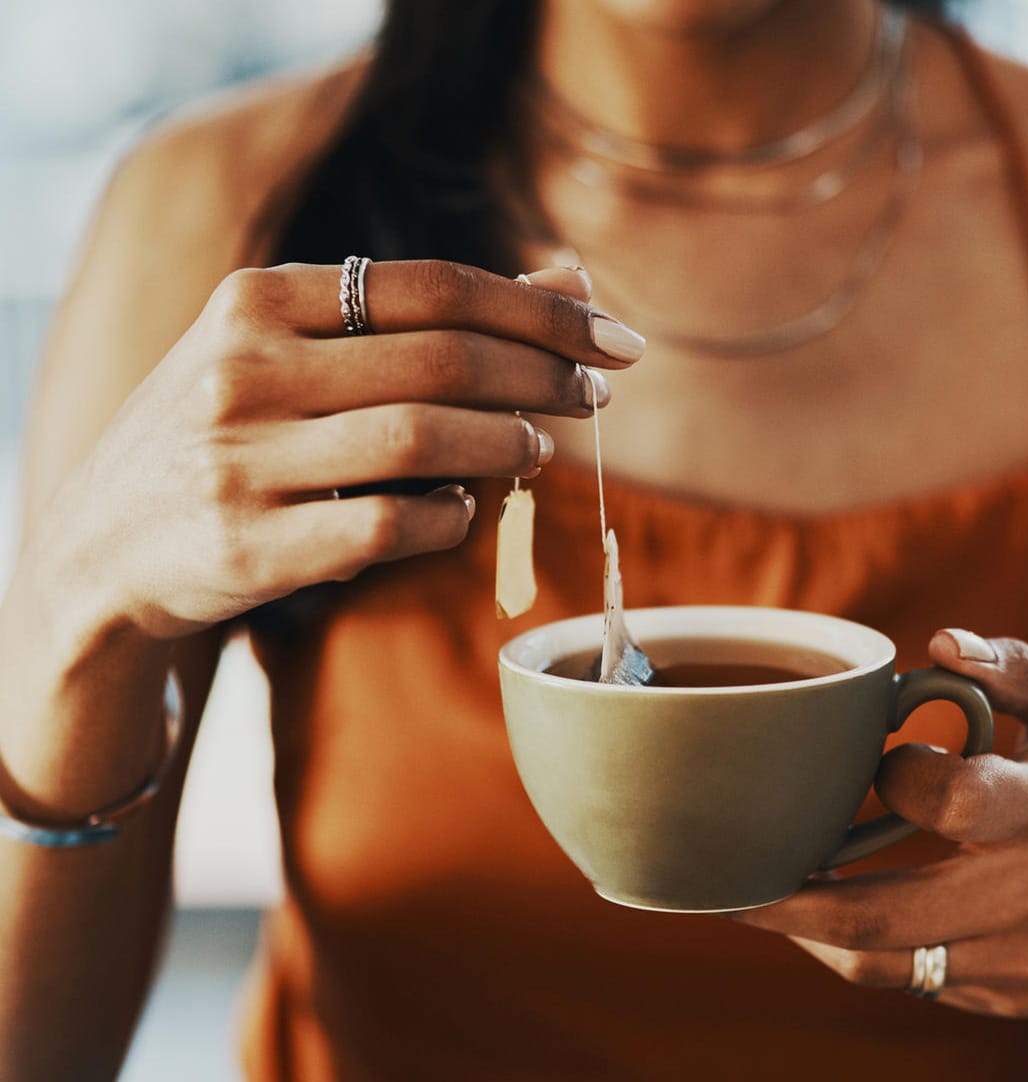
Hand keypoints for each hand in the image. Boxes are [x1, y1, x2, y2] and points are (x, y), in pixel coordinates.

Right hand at [32, 260, 646, 639]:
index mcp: (256, 300)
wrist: (99, 548)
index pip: (435, 287)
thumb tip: (572, 277)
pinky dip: (456, 517)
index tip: (614, 339)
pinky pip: (395, 527)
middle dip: (545, 377)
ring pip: (426, 440)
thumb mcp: (298, 350)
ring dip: (509, 444)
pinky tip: (470, 508)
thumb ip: (426, 315)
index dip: (542, 312)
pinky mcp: (252, 549)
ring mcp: (241, 461)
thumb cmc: (232, 431)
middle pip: (445, 359)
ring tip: (538, 449)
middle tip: (598, 396)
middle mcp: (242, 370)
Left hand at [733, 631, 1027, 1018]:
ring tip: (764, 896)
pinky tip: (848, 909)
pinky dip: (873, 947)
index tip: (888, 757)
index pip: (947, 803)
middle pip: (888, 914)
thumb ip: (1018, 666)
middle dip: (790, 902)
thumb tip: (938, 647)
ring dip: (813, 935)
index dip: (897, 777)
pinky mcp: (1019, 998)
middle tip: (728, 879)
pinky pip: (919, 981)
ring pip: (889, 963)